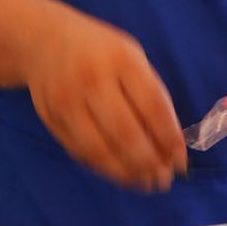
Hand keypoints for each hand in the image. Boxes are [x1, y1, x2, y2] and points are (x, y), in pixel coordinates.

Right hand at [24, 1, 186, 192]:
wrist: (46, 42)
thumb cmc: (103, 54)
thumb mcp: (133, 60)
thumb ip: (151, 97)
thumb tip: (168, 147)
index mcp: (122, 60)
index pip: (152, 105)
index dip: (168, 137)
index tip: (181, 161)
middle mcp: (91, 79)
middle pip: (124, 132)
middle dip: (148, 162)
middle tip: (164, 180)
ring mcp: (66, 101)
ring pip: (98, 149)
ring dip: (126, 173)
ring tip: (146, 183)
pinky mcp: (50, 119)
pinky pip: (80, 152)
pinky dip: (105, 168)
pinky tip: (123, 175)